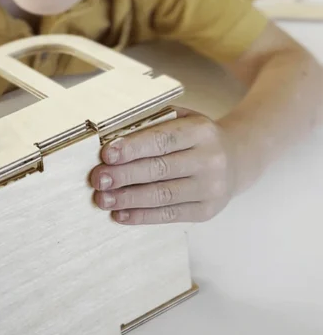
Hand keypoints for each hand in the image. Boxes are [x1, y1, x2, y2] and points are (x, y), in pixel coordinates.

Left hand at [90, 108, 237, 224]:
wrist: (237, 159)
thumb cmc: (195, 136)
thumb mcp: (181, 118)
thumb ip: (151, 123)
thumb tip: (111, 137)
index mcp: (201, 131)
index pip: (162, 140)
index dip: (132, 148)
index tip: (106, 155)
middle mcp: (210, 160)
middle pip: (159, 169)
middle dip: (124, 175)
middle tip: (98, 179)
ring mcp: (211, 188)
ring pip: (162, 195)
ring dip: (128, 199)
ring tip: (103, 199)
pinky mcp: (207, 211)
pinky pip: (169, 215)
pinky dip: (142, 216)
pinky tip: (121, 214)